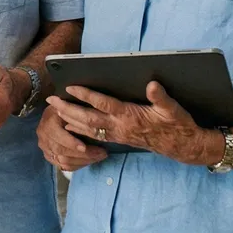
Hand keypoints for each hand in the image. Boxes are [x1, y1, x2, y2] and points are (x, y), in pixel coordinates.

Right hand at [37, 103, 106, 169]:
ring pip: (63, 161)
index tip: (85, 147)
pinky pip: (63, 166)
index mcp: (48, 122)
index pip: (57, 135)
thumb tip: (88, 115)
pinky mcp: (49, 156)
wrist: (54, 115)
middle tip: (102, 153)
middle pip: (61, 151)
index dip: (70, 142)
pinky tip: (89, 161)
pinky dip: (77, 165)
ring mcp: (45, 147)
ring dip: (83, 161)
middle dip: (83, 155)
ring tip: (99, 157)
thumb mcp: (71, 105)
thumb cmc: (67, 108)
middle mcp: (43, 136)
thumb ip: (75, 111)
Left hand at [46, 82, 211, 164]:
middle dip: (68, 109)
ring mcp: (118, 134)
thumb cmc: (177, 125)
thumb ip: (161, 98)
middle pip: (88, 118)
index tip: (70, 87)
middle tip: (51, 100)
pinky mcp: (119, 139)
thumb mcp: (173, 109)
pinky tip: (70, 126)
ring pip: (88, 128)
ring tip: (55, 111)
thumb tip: (152, 85)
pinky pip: (94, 135)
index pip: (103, 104)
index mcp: (130, 116)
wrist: (181, 146)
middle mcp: (120, 126)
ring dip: (70, 119)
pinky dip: (80, 130)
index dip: (86, 96)